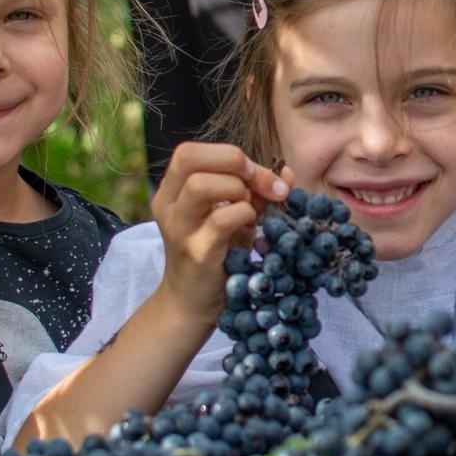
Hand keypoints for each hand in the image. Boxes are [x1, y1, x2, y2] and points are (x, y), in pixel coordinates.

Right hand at [151, 142, 290, 325]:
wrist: (193, 304)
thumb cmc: (216, 254)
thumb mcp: (233, 216)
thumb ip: (255, 192)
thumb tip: (287, 173)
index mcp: (172, 191)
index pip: (189, 151)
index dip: (227, 154)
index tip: (256, 174)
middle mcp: (168, 206)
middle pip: (190, 157)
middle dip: (236, 164)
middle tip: (262, 188)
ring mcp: (179, 229)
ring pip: (200, 185)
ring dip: (237, 189)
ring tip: (251, 209)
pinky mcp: (196, 253)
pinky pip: (221, 220)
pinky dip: (245, 214)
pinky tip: (252, 227)